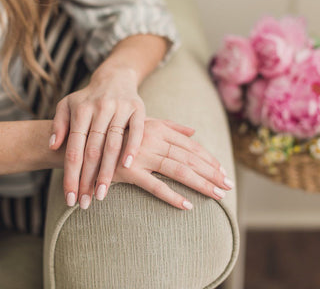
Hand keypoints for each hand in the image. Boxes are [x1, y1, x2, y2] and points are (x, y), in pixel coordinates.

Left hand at [49, 65, 145, 208]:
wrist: (115, 78)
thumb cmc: (89, 97)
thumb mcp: (68, 104)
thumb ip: (58, 124)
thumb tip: (53, 146)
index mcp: (80, 110)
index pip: (74, 148)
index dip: (71, 174)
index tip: (70, 197)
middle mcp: (99, 109)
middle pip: (92, 150)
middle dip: (88, 179)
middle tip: (86, 202)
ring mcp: (119, 108)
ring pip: (112, 144)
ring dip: (107, 171)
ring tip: (102, 193)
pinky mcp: (137, 109)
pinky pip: (136, 131)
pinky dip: (132, 148)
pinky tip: (128, 166)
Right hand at [92, 117, 233, 209]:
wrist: (87, 141)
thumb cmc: (119, 133)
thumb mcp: (144, 123)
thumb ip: (170, 126)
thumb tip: (193, 130)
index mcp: (158, 129)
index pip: (190, 146)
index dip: (209, 159)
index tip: (222, 171)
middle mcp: (152, 140)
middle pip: (189, 159)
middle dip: (211, 173)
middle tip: (228, 186)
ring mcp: (141, 156)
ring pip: (178, 170)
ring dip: (200, 184)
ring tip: (217, 195)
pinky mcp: (128, 172)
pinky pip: (154, 186)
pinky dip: (171, 196)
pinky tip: (187, 206)